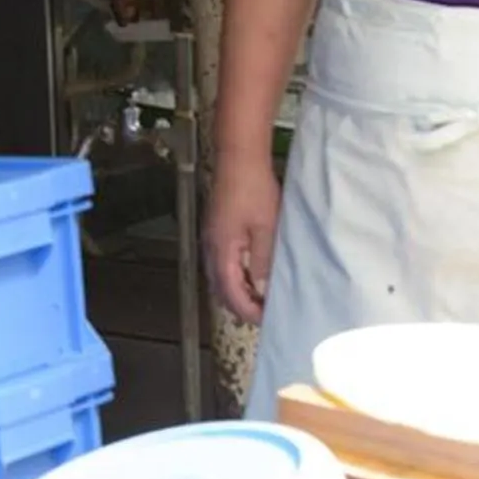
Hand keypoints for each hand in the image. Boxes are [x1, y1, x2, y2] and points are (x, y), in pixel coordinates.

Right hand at [204, 153, 281, 326]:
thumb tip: (264, 289)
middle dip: (241, 306)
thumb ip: (264, 261)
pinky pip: (221, 264)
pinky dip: (235, 276)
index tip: (268, 320)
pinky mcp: (216, 230)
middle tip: (265, 313)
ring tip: (261, 297)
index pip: (231, 293)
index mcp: (222, 250)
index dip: (248, 311)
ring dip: (237, 292)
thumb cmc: (254, 190)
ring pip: (219, 278)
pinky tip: (252, 273)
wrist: (238, 159)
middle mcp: (211, 248)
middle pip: (220, 289)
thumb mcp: (267, 228)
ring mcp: (211, 238)